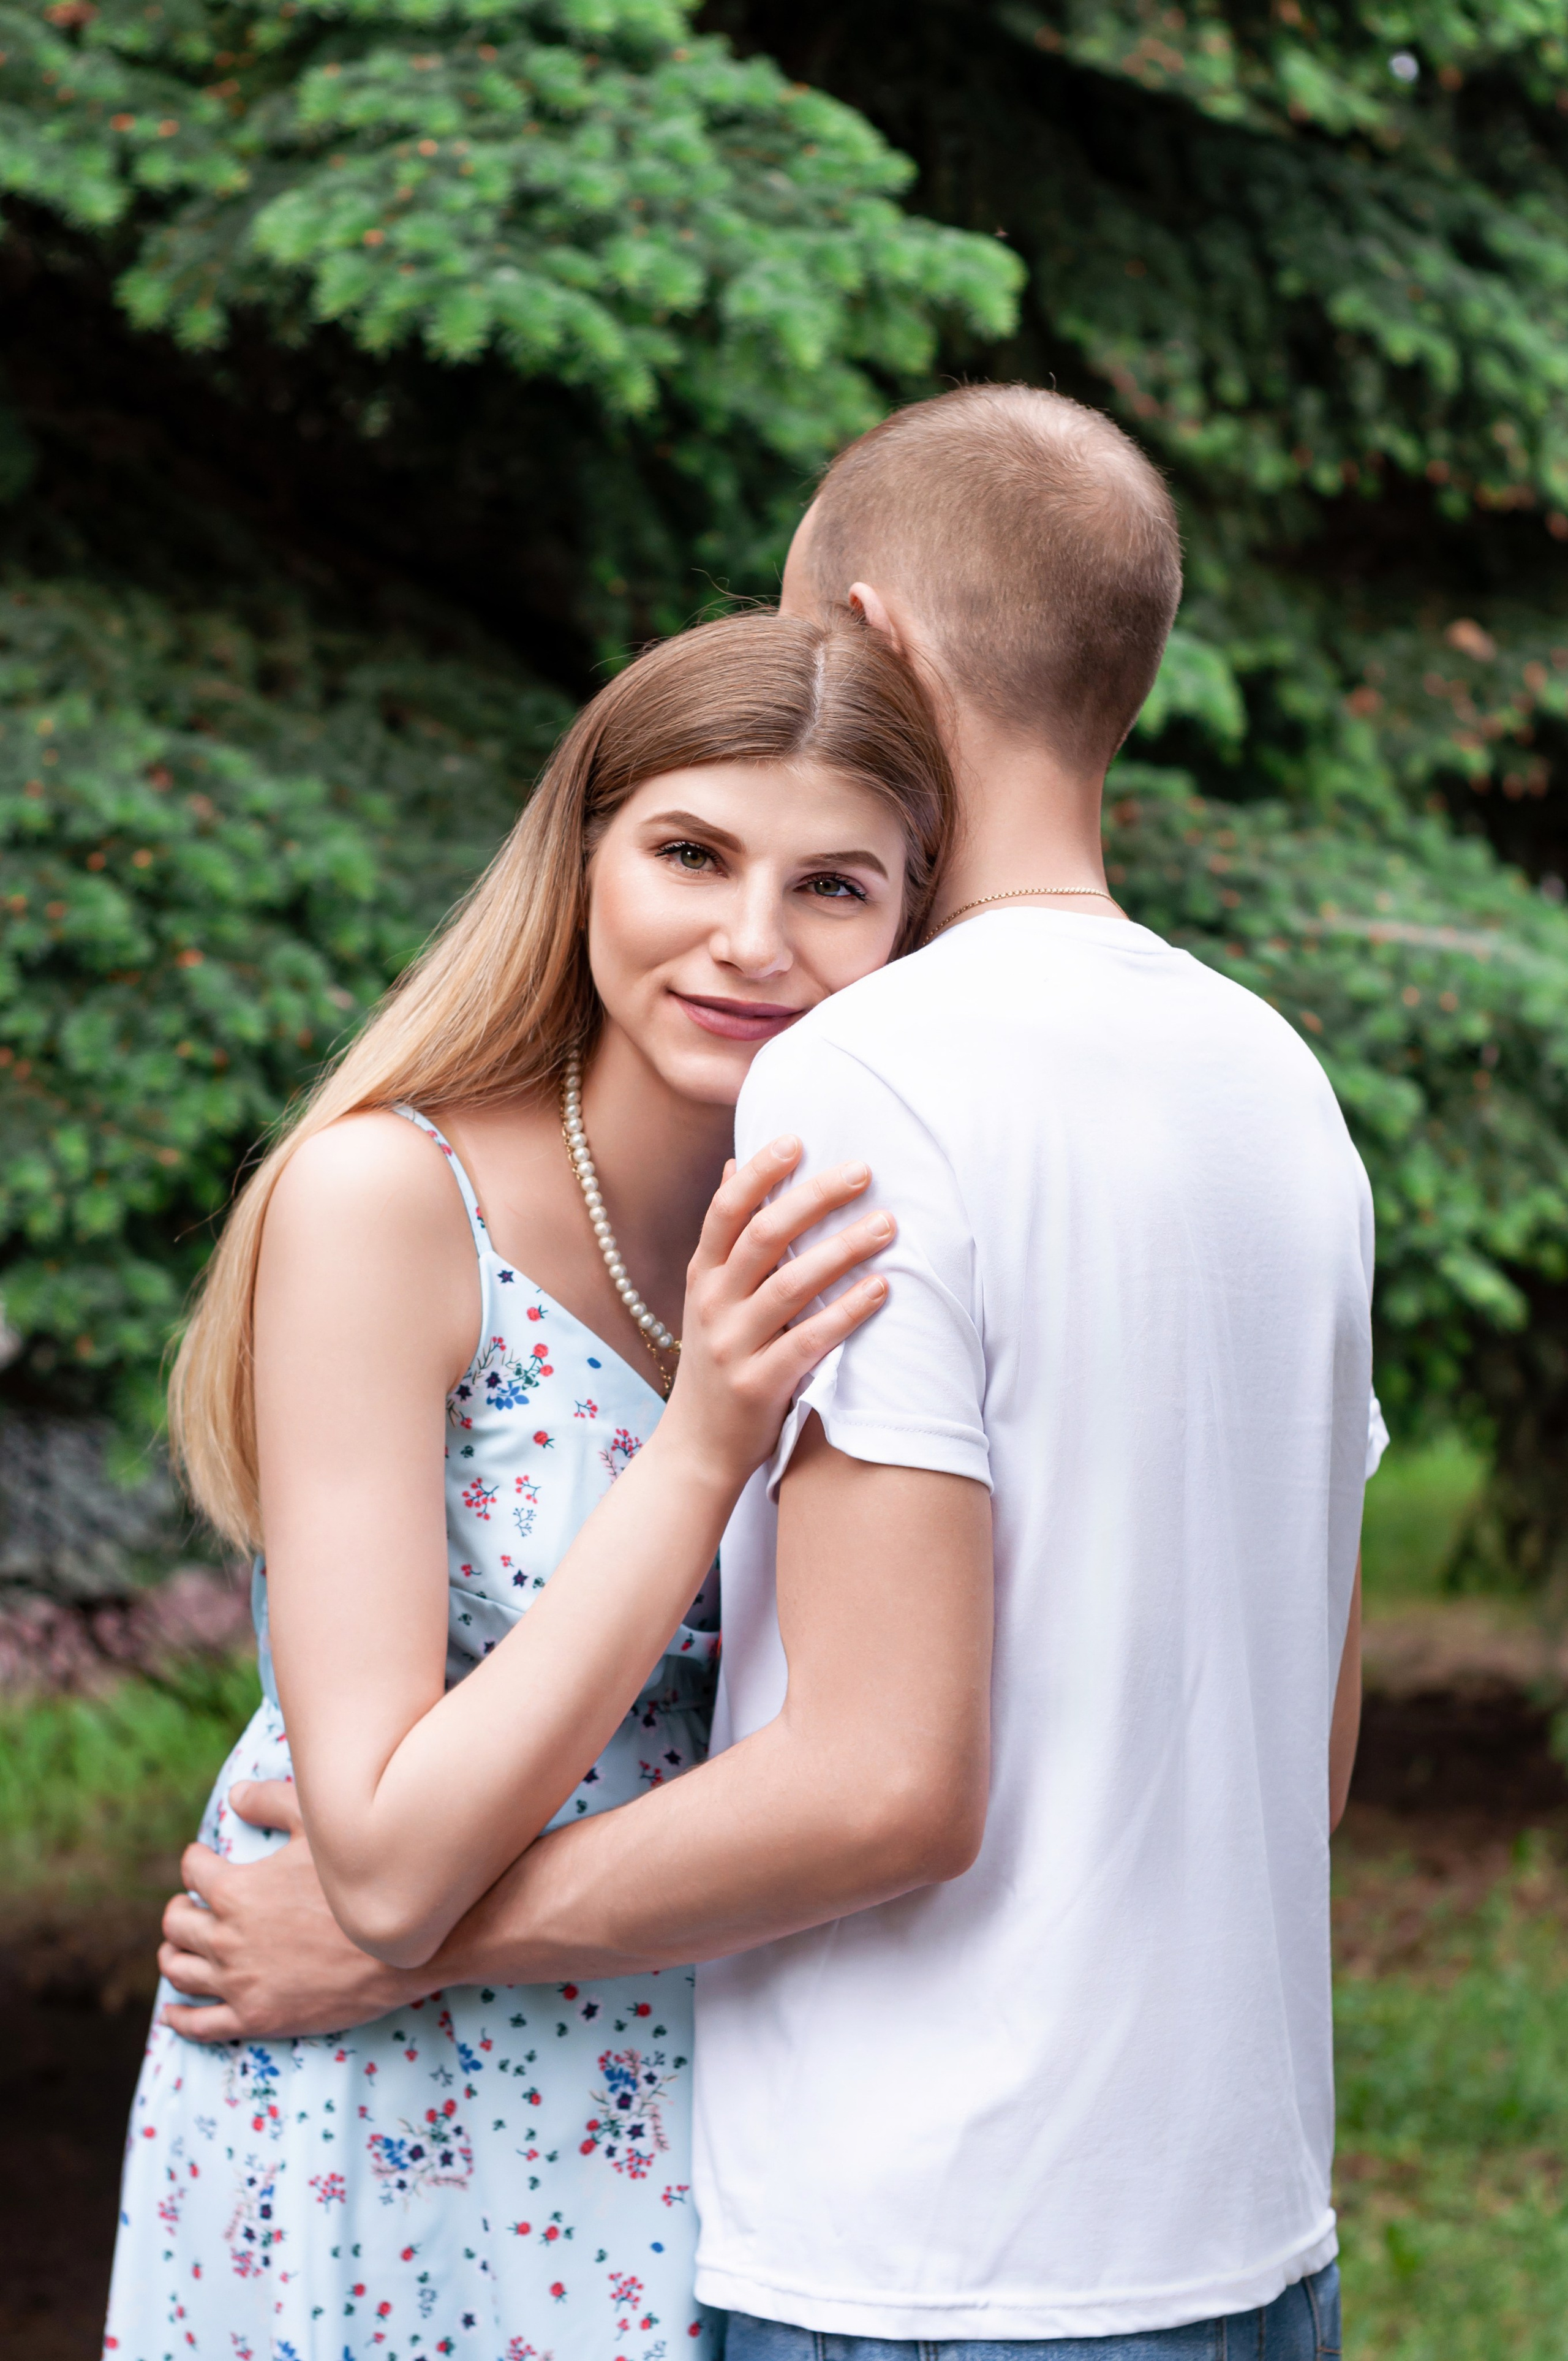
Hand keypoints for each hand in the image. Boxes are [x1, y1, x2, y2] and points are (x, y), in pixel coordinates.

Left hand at [158, 1780, 421, 2040]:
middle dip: (180, 1910)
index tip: (202, 1860)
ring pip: (179, 1970)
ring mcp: (238, 1983)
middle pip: (177, 1923)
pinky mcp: (254, 2018)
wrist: (399, 1949)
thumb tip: (235, 1794)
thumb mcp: (318, 1826)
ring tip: (179, 1949)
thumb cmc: (359, 1882)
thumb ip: (271, 1802)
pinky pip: (199, 2024)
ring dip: (173, 1955)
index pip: (192, 1870)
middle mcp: (226, 1938)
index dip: (196, 1861)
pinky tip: (172, 2011)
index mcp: (235, 1890)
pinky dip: (179, 2017)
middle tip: (191, 1906)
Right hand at [658, 1136, 892, 1484]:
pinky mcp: (758, 1385)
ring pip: (789, 1286)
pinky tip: (881, 1289)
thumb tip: (733, 1166)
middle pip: (762, 1237)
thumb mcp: (710, 1296)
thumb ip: (726, 1239)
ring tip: (886, 1224)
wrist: (696, 1449)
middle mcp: (713, 1304)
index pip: (725, 1213)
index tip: (797, 1140)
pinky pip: (808, 1342)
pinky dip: (846, 1312)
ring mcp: (732, 1345)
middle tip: (862, 1171)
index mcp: (703, 1277)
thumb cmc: (719, 1363)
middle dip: (813, 1199)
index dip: (758, 1173)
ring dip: (841, 1249)